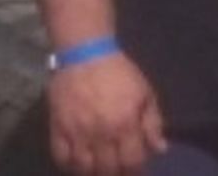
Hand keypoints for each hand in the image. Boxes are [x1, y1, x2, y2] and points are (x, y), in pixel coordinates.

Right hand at [47, 52, 167, 175]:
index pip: (132, 162)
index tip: (135, 170)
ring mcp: (77, 132)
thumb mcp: (144, 92)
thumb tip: (160, 149)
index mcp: (125, 124)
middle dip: (116, 174)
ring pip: (84, 169)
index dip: (136, 171)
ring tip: (98, 168)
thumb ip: (153, 123)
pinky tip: (77, 162)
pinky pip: (61, 157)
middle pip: (108, 170)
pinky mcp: (58, 128)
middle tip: (117, 170)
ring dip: (93, 172)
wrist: (85, 54)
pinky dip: (68, 165)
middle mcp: (101, 133)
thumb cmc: (119, 73)